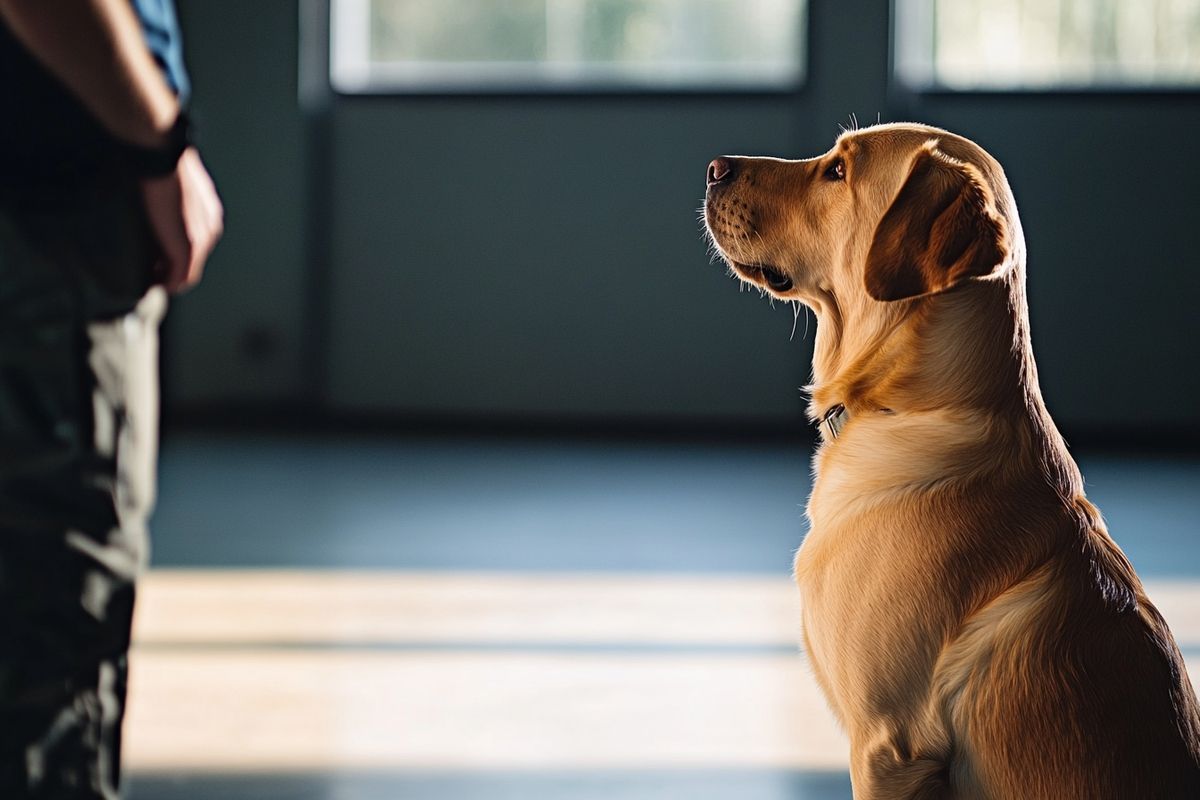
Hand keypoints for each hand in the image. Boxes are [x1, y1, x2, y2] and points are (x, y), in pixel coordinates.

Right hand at [140, 147, 222, 293]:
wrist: (160, 156)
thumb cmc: (160, 162)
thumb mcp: (174, 183)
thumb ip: (173, 200)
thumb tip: (158, 205)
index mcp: (210, 215)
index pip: (198, 244)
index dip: (178, 254)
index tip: (158, 259)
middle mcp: (211, 230)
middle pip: (194, 260)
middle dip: (173, 269)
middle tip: (152, 274)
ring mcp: (202, 240)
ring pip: (188, 272)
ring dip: (170, 279)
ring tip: (151, 282)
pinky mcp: (187, 247)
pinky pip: (181, 276)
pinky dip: (169, 284)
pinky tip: (153, 284)